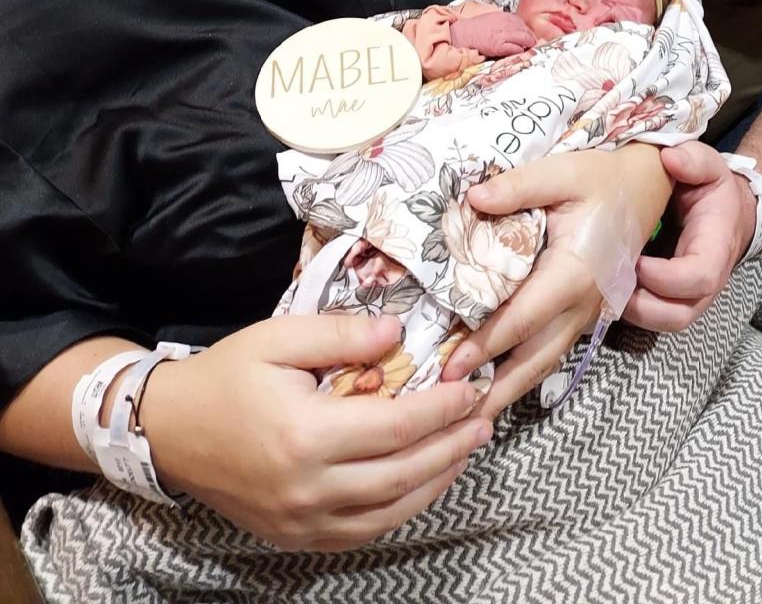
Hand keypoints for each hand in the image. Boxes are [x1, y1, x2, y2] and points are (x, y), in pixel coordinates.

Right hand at [141, 313, 491, 550]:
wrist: (168, 430)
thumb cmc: (226, 375)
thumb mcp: (280, 337)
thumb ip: (342, 334)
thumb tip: (399, 334)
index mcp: (307, 435)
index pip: (396, 425)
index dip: (441, 409)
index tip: (471, 388)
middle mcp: (309, 487)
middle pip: (402, 474)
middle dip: (451, 446)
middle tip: (484, 419)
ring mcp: (302, 521)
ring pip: (390, 511)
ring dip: (436, 481)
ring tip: (466, 448)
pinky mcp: (295, 536)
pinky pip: (363, 533)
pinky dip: (401, 509)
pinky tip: (422, 482)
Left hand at [441, 144, 668, 419]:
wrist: (648, 188)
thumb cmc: (603, 180)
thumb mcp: (563, 173)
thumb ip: (518, 187)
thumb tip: (472, 199)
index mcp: (575, 271)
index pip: (523, 318)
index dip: (485, 345)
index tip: (450, 368)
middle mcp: (583, 302)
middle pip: (534, 358)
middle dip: (494, 388)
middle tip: (452, 415)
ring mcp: (586, 312)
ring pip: (545, 361)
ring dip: (508, 389)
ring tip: (470, 417)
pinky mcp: (584, 313)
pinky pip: (552, 349)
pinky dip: (524, 371)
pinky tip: (498, 383)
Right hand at [449, 11, 535, 57]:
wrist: (462, 35)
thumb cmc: (474, 29)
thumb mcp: (491, 19)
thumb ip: (504, 22)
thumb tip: (515, 29)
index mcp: (503, 16)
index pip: (522, 22)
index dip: (526, 30)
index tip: (527, 35)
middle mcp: (505, 23)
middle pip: (526, 30)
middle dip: (530, 38)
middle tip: (531, 44)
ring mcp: (502, 35)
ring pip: (525, 39)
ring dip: (528, 45)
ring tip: (527, 49)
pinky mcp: (498, 46)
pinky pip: (516, 49)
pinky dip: (519, 51)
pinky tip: (518, 52)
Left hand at [623, 141, 756, 331]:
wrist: (726, 213)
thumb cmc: (713, 191)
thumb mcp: (710, 167)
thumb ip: (694, 160)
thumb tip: (671, 158)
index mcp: (715, 250)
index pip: (699, 278)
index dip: (667, 277)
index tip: (637, 261)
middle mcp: (705, 283)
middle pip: (678, 315)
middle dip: (642, 306)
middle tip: (610, 280)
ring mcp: (688, 296)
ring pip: (663, 322)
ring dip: (631, 311)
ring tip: (603, 286)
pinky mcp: (670, 299)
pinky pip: (651, 316)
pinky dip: (627, 308)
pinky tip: (605, 286)